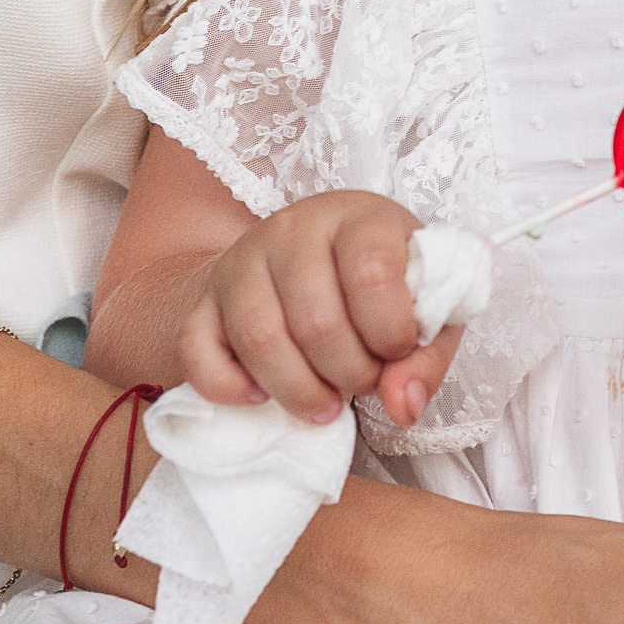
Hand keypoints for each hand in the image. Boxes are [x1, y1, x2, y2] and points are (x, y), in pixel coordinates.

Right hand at [180, 192, 458, 432]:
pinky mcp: (203, 300)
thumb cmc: (376, 288)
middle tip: (362, 381)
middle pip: (316, 320)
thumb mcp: (423, 310)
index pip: (373, 273)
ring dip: (299, 391)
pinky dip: (229, 387)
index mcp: (359, 217)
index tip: (398, 349)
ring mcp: (241, 262)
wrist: (302, 262)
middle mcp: (293, 229)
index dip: (392, 332)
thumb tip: (403, 406)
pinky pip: (197, 351)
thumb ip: (426, 357)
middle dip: (350, 373)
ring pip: (260, 339)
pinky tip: (262, 394)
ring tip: (325, 403)